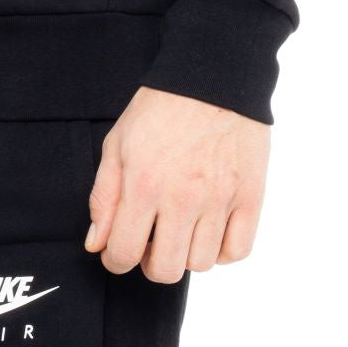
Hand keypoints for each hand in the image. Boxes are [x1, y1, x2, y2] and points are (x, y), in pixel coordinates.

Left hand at [85, 86, 269, 281]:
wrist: (212, 77)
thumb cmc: (160, 108)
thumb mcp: (117, 143)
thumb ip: (103, 197)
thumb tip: (97, 245)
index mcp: (143, 185)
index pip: (123, 253)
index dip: (115, 260)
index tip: (118, 251)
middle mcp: (183, 198)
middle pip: (165, 270)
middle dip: (150, 262)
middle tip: (151, 241)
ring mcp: (220, 200)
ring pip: (201, 264)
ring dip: (186, 253)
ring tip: (182, 227)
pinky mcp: (250, 196)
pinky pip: (237, 251)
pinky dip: (222, 250)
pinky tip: (209, 229)